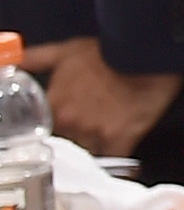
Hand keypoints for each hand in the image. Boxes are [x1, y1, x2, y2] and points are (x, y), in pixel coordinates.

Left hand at [36, 38, 183, 156]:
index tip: (64, 125)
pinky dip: (115, 157)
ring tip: (106, 135)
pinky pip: (113, 158)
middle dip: (76, 137)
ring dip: (94, 147)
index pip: (44, 130)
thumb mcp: (64, 51)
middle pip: (67, 143)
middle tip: (90, 126)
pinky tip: (119, 147)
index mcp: (53, 105)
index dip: (55, 128)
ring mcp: (95, 133)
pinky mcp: (120, 139)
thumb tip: (10, 66)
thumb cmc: (106, 52)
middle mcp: (70, 122)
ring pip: (88, 152)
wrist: (145, 53)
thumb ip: (34, 59)